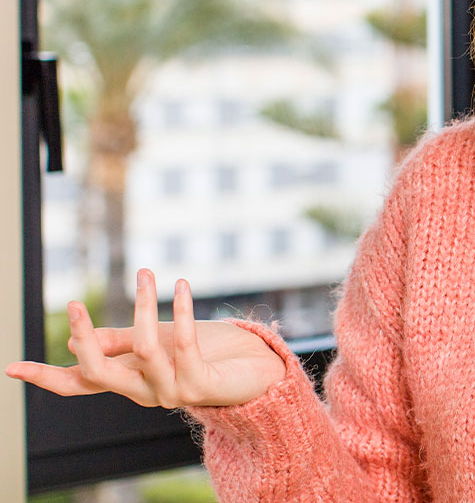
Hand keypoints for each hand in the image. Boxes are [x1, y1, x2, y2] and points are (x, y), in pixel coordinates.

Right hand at [5, 268, 286, 408]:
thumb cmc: (208, 352)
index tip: (10, 367)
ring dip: (144, 306)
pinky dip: (182, 310)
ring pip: (142, 349)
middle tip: (75, 304)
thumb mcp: (159, 342)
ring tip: (148, 274)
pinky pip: (184, 343)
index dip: (46, 376)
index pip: (80, 383)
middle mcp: (145, 392)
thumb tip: (80, 343)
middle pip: (99, 373)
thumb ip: (122, 343)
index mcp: (130, 382)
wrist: (258, 371)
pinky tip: (182, 285)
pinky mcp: (201, 384)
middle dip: (84, 337)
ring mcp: (173, 392)